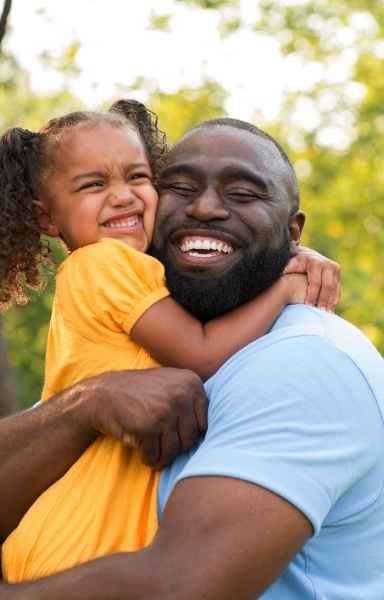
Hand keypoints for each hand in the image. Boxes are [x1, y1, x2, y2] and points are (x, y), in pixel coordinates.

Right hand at [75, 368, 207, 468]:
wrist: (101, 395)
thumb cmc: (140, 394)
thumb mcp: (171, 383)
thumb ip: (194, 400)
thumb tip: (223, 430)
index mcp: (192, 382)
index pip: (206, 423)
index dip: (190, 434)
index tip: (175, 434)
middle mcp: (181, 393)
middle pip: (191, 439)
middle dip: (176, 447)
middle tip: (161, 443)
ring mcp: (164, 409)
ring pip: (174, 450)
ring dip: (162, 456)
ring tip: (152, 449)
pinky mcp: (147, 426)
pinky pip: (155, 455)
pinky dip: (149, 459)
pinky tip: (141, 450)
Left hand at [284, 246, 339, 310]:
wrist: (306, 256)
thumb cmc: (295, 264)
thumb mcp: (290, 265)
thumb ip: (285, 270)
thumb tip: (278, 275)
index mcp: (315, 262)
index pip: (315, 282)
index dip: (312, 295)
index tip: (308, 305)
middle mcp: (327, 264)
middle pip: (327, 286)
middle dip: (323, 300)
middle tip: (320, 312)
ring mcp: (334, 268)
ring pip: (333, 288)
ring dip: (330, 302)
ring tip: (326, 314)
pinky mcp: (338, 274)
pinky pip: (337, 289)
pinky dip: (334, 299)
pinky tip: (330, 309)